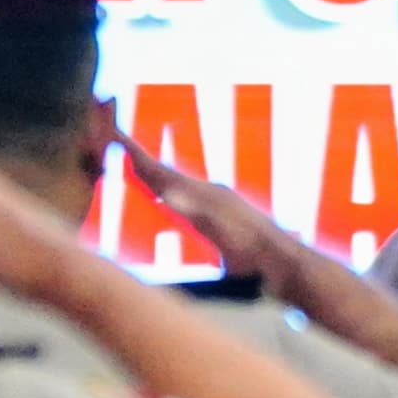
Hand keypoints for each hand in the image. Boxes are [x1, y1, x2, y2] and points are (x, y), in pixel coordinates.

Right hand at [120, 143, 321, 295]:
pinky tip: (164, 197)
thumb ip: (195, 213)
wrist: (285, 262)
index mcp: (202, 194)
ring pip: (175, 183)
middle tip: (113, 138)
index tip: (113, 134)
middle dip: (138, 157)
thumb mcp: (222, 235)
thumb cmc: (253, 254)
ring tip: (132, 164)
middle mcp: (207, 192)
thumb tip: (167, 193)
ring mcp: (215, 202)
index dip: (136, 155)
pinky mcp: (220, 215)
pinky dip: (166, 190)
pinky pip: (184, 196)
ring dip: (151, 173)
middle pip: (165, 171)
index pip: (161, 171)